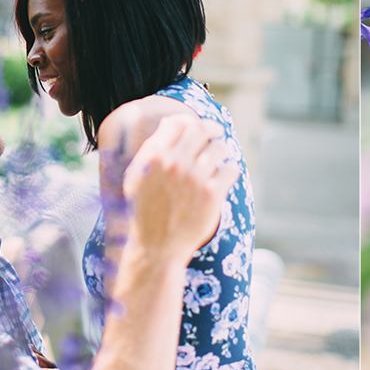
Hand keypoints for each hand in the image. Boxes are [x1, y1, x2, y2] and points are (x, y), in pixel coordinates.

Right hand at [121, 114, 238, 261]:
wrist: (156, 247)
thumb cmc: (146, 210)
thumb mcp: (138, 176)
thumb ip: (152, 147)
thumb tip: (171, 121)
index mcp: (153, 156)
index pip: (179, 123)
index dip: (192, 122)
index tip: (202, 128)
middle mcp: (173, 163)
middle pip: (202, 130)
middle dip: (212, 132)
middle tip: (217, 137)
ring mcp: (193, 178)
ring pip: (220, 148)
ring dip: (222, 152)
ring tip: (218, 162)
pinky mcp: (211, 194)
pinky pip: (231, 169)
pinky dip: (230, 172)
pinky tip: (223, 179)